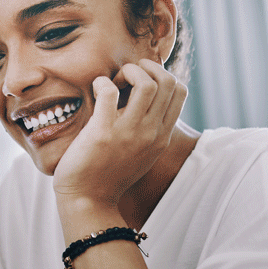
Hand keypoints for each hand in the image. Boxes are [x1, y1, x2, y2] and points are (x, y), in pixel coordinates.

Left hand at [52, 59, 186, 208]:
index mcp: (162, 136)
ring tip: (114, 82)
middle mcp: (151, 133)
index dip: (161, 75)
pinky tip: (96, 89)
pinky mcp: (103, 132)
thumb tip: (146, 99)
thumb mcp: (142, 153)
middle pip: (168, 81)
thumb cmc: (109, 174)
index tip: (141, 82)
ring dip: (128, 72)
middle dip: (147, 68)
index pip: (180, 91)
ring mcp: (129, 133)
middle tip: (126, 76)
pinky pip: (110, 91)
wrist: (88, 200)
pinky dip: (102, 82)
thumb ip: (150, 130)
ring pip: (146, 83)